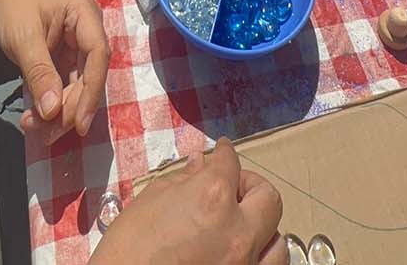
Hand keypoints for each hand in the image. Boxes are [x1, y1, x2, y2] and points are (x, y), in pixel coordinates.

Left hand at [0, 0, 108, 145]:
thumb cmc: (12, 8)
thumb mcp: (23, 38)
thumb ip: (39, 73)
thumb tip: (52, 112)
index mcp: (83, 13)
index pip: (97, 54)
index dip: (91, 90)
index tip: (79, 123)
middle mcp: (88, 30)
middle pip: (89, 75)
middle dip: (70, 107)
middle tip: (47, 133)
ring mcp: (79, 46)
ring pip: (78, 86)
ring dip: (60, 111)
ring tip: (33, 128)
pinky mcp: (68, 59)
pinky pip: (66, 86)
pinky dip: (52, 105)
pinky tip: (34, 119)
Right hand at [91, 138, 286, 264]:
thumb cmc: (128, 247)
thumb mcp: (151, 200)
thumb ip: (183, 180)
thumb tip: (200, 164)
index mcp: (213, 197)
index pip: (230, 162)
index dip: (224, 153)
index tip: (222, 152)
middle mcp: (237, 231)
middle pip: (267, 197)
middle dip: (251, 185)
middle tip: (233, 186)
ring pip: (278, 241)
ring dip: (262, 227)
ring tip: (242, 225)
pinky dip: (260, 258)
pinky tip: (244, 252)